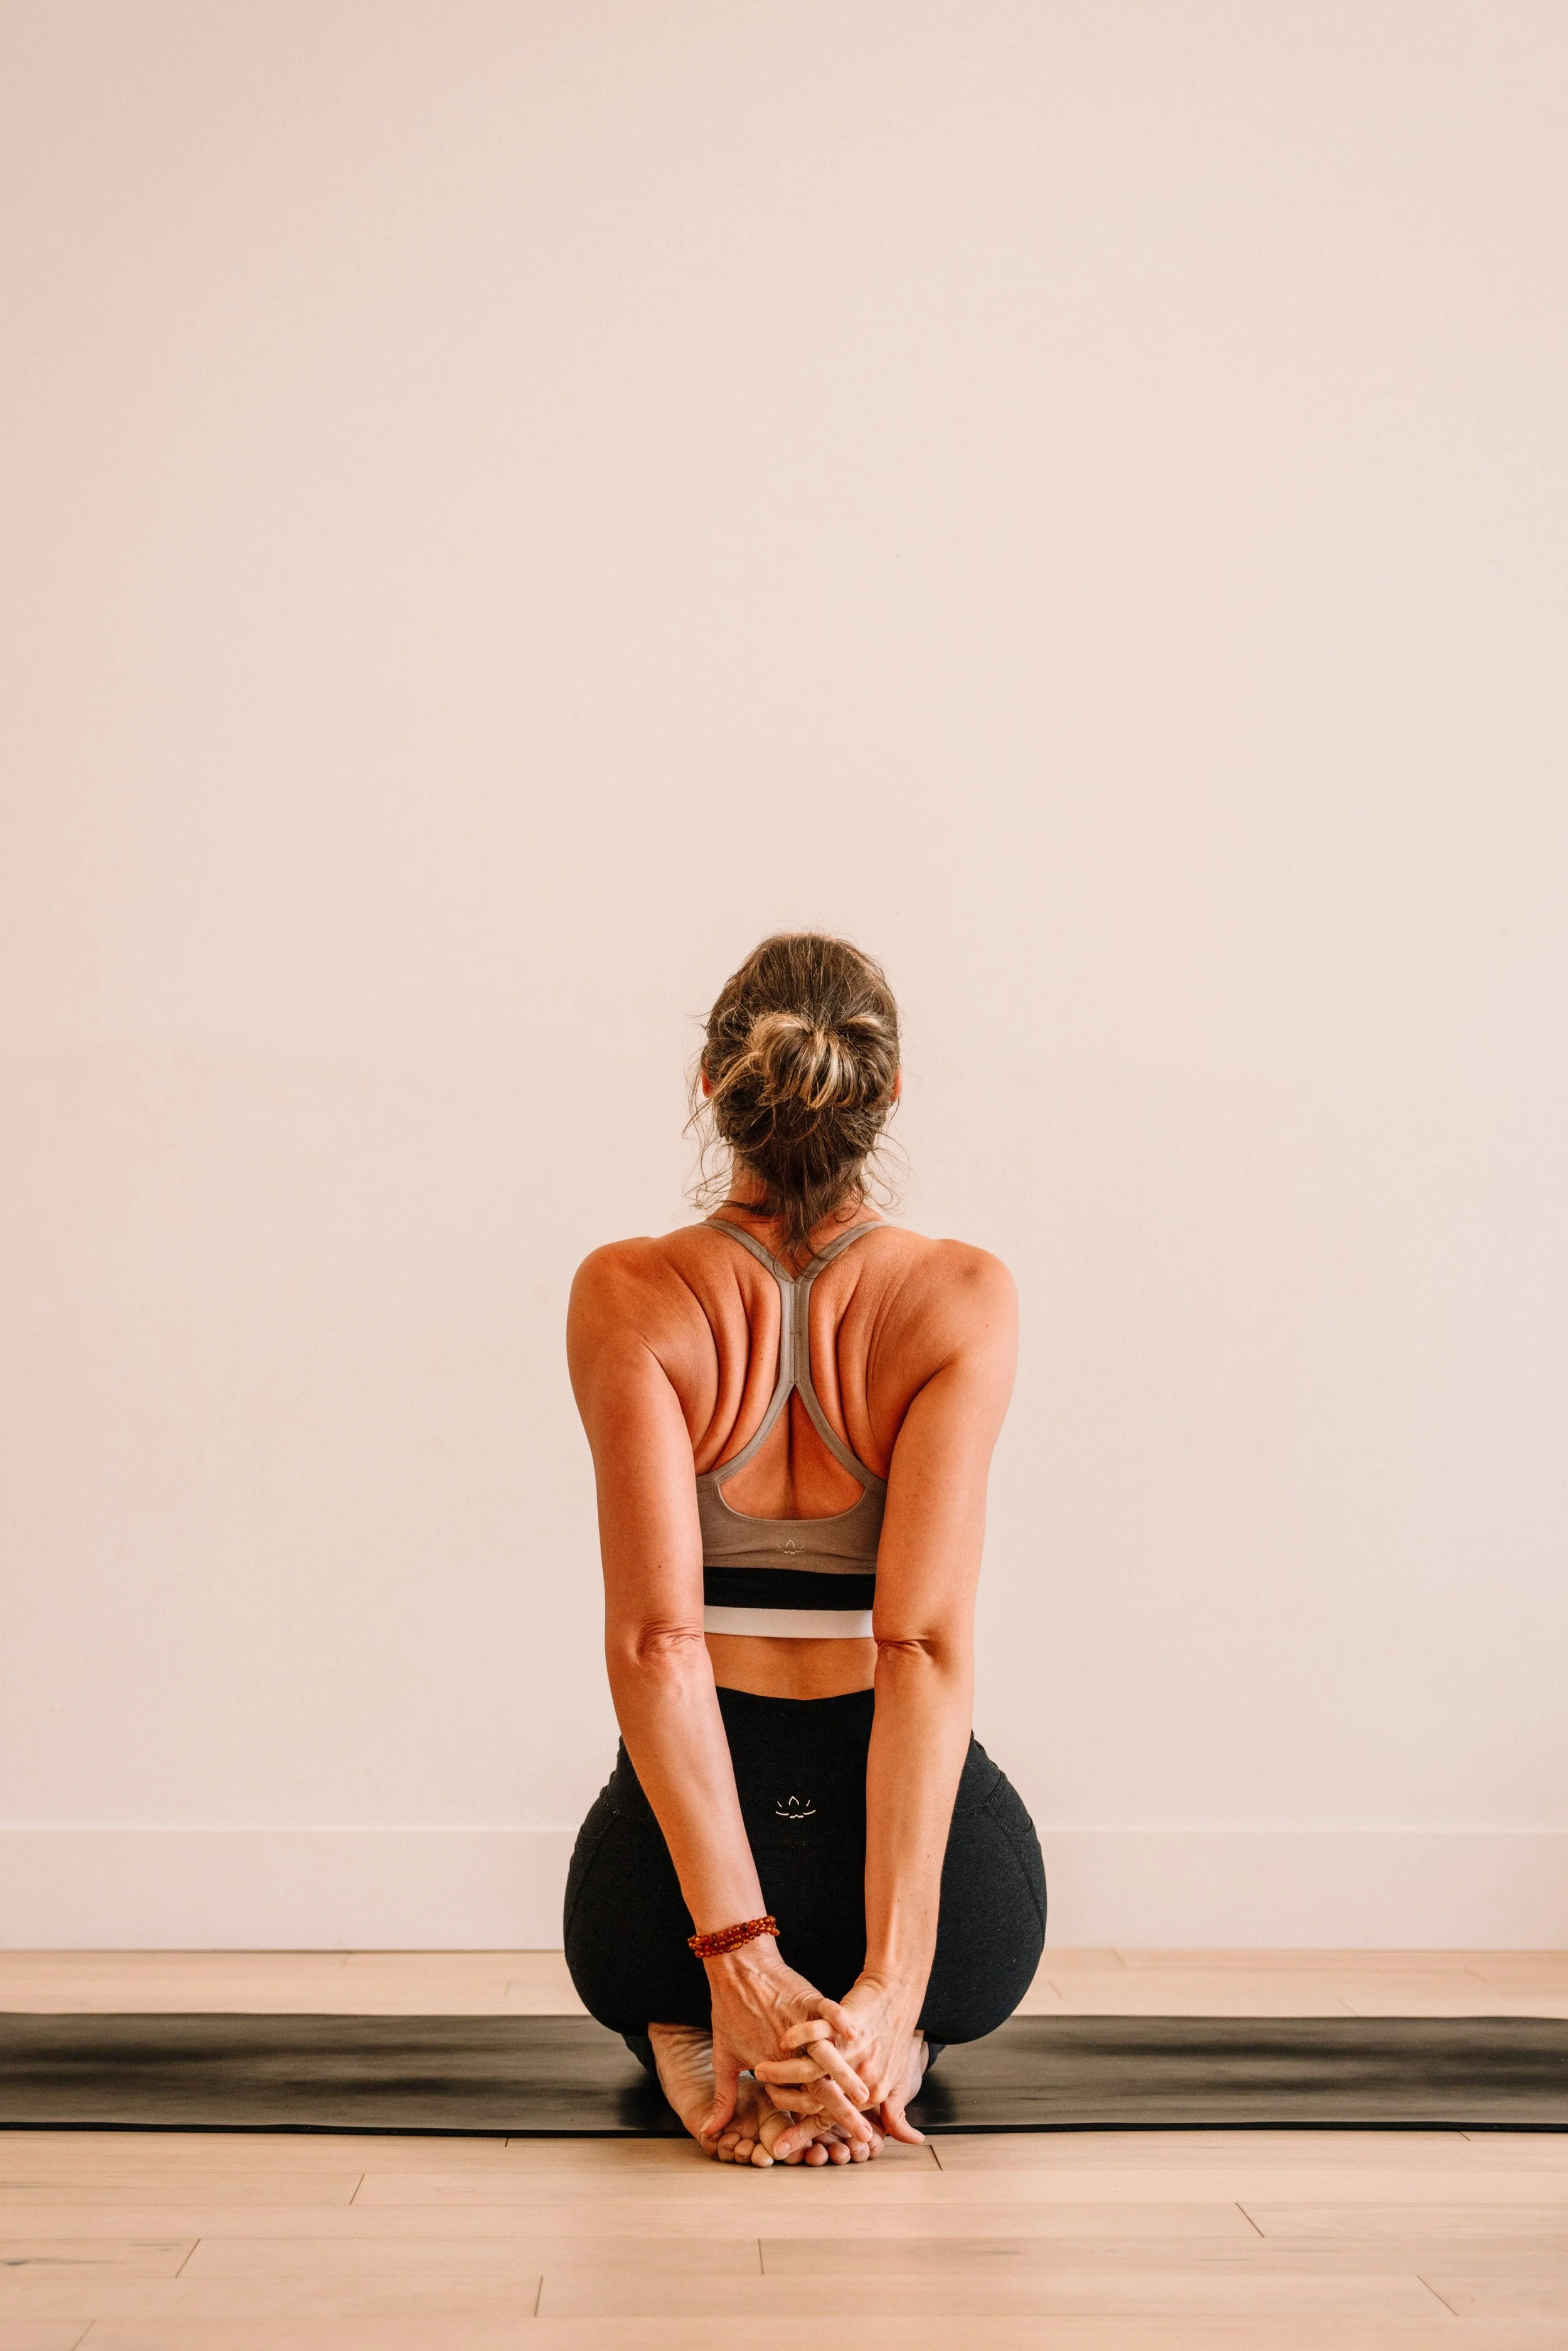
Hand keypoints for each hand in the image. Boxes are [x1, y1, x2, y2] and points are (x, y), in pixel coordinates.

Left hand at [702, 1940, 872, 2146]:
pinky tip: (854, 2033)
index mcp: (773, 2067)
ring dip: (848, 2077)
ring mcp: (800, 2024)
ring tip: (866, 2096)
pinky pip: (828, 2012)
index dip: (817, 2125)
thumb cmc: (729, 2011)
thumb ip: (723, 2097)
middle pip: (821, 2087)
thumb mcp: (724, 2058)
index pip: (800, 2104)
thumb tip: (708, 2131)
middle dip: (844, 2113)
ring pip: (828, 2056)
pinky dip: (840, 2021)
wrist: (735, 1968)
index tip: (834, 2139)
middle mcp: (789, 2051)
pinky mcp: (808, 1998)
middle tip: (865, 2135)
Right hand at [755, 1969, 926, 2143]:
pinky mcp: (847, 2015)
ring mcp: (852, 2045)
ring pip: (815, 2063)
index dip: (803, 2132)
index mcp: (869, 2093)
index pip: (829, 2117)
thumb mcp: (901, 2084)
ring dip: (786, 2069)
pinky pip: (822, 2025)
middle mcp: (860, 2072)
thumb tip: (913, 2142)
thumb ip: (897, 2117)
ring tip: (761, 2072)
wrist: (899, 2000)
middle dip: (787, 2101)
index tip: (780, 2147)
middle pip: (820, 2094)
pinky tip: (786, 2039)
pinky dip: (804, 2033)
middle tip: (763, 2108)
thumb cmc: (897, 2043)